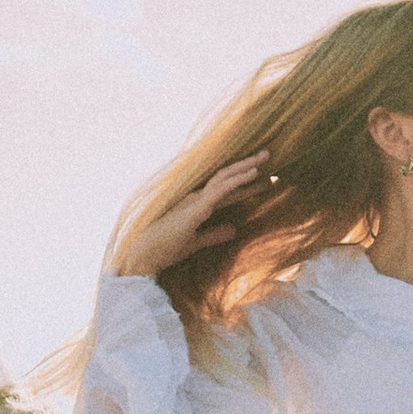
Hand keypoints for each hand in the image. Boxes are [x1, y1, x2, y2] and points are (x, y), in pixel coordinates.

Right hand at [116, 156, 261, 280]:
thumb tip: (233, 230)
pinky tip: (253, 174)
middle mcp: (196, 198)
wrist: (143, 258)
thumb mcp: (195, 242)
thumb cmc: (163, 250)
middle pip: (227, 178)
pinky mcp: (195, 209)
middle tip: (269, 155)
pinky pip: (220, 190)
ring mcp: (195, 201)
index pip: (226, 190)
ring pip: (225, 178)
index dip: (246, 183)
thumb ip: (214, 234)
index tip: (267, 178)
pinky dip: (237, 181)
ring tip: (266, 157)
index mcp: (196, 205)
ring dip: (246, 167)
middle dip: (248, 166)